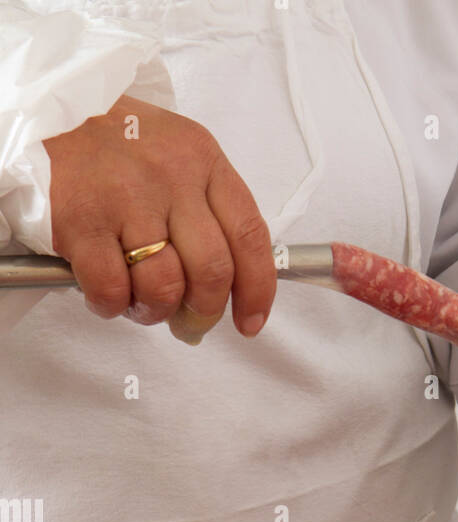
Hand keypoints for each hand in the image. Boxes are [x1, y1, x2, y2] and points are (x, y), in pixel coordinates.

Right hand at [44, 97, 275, 341]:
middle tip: (189, 325)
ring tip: (140, 302)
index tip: (250, 322)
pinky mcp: (82, 221)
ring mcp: (125, 198)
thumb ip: (207, 211)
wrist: (48, 108)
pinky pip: (112, 290)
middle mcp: (170, 176)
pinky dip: (112, 306)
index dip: (257, 290)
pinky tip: (107, 294)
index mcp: (203, 159)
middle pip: (212, 271)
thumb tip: (227, 289)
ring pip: (164, 287)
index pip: (249, 235)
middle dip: (204, 313)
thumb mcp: (176, 155)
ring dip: (155, 311)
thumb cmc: (116, 144)